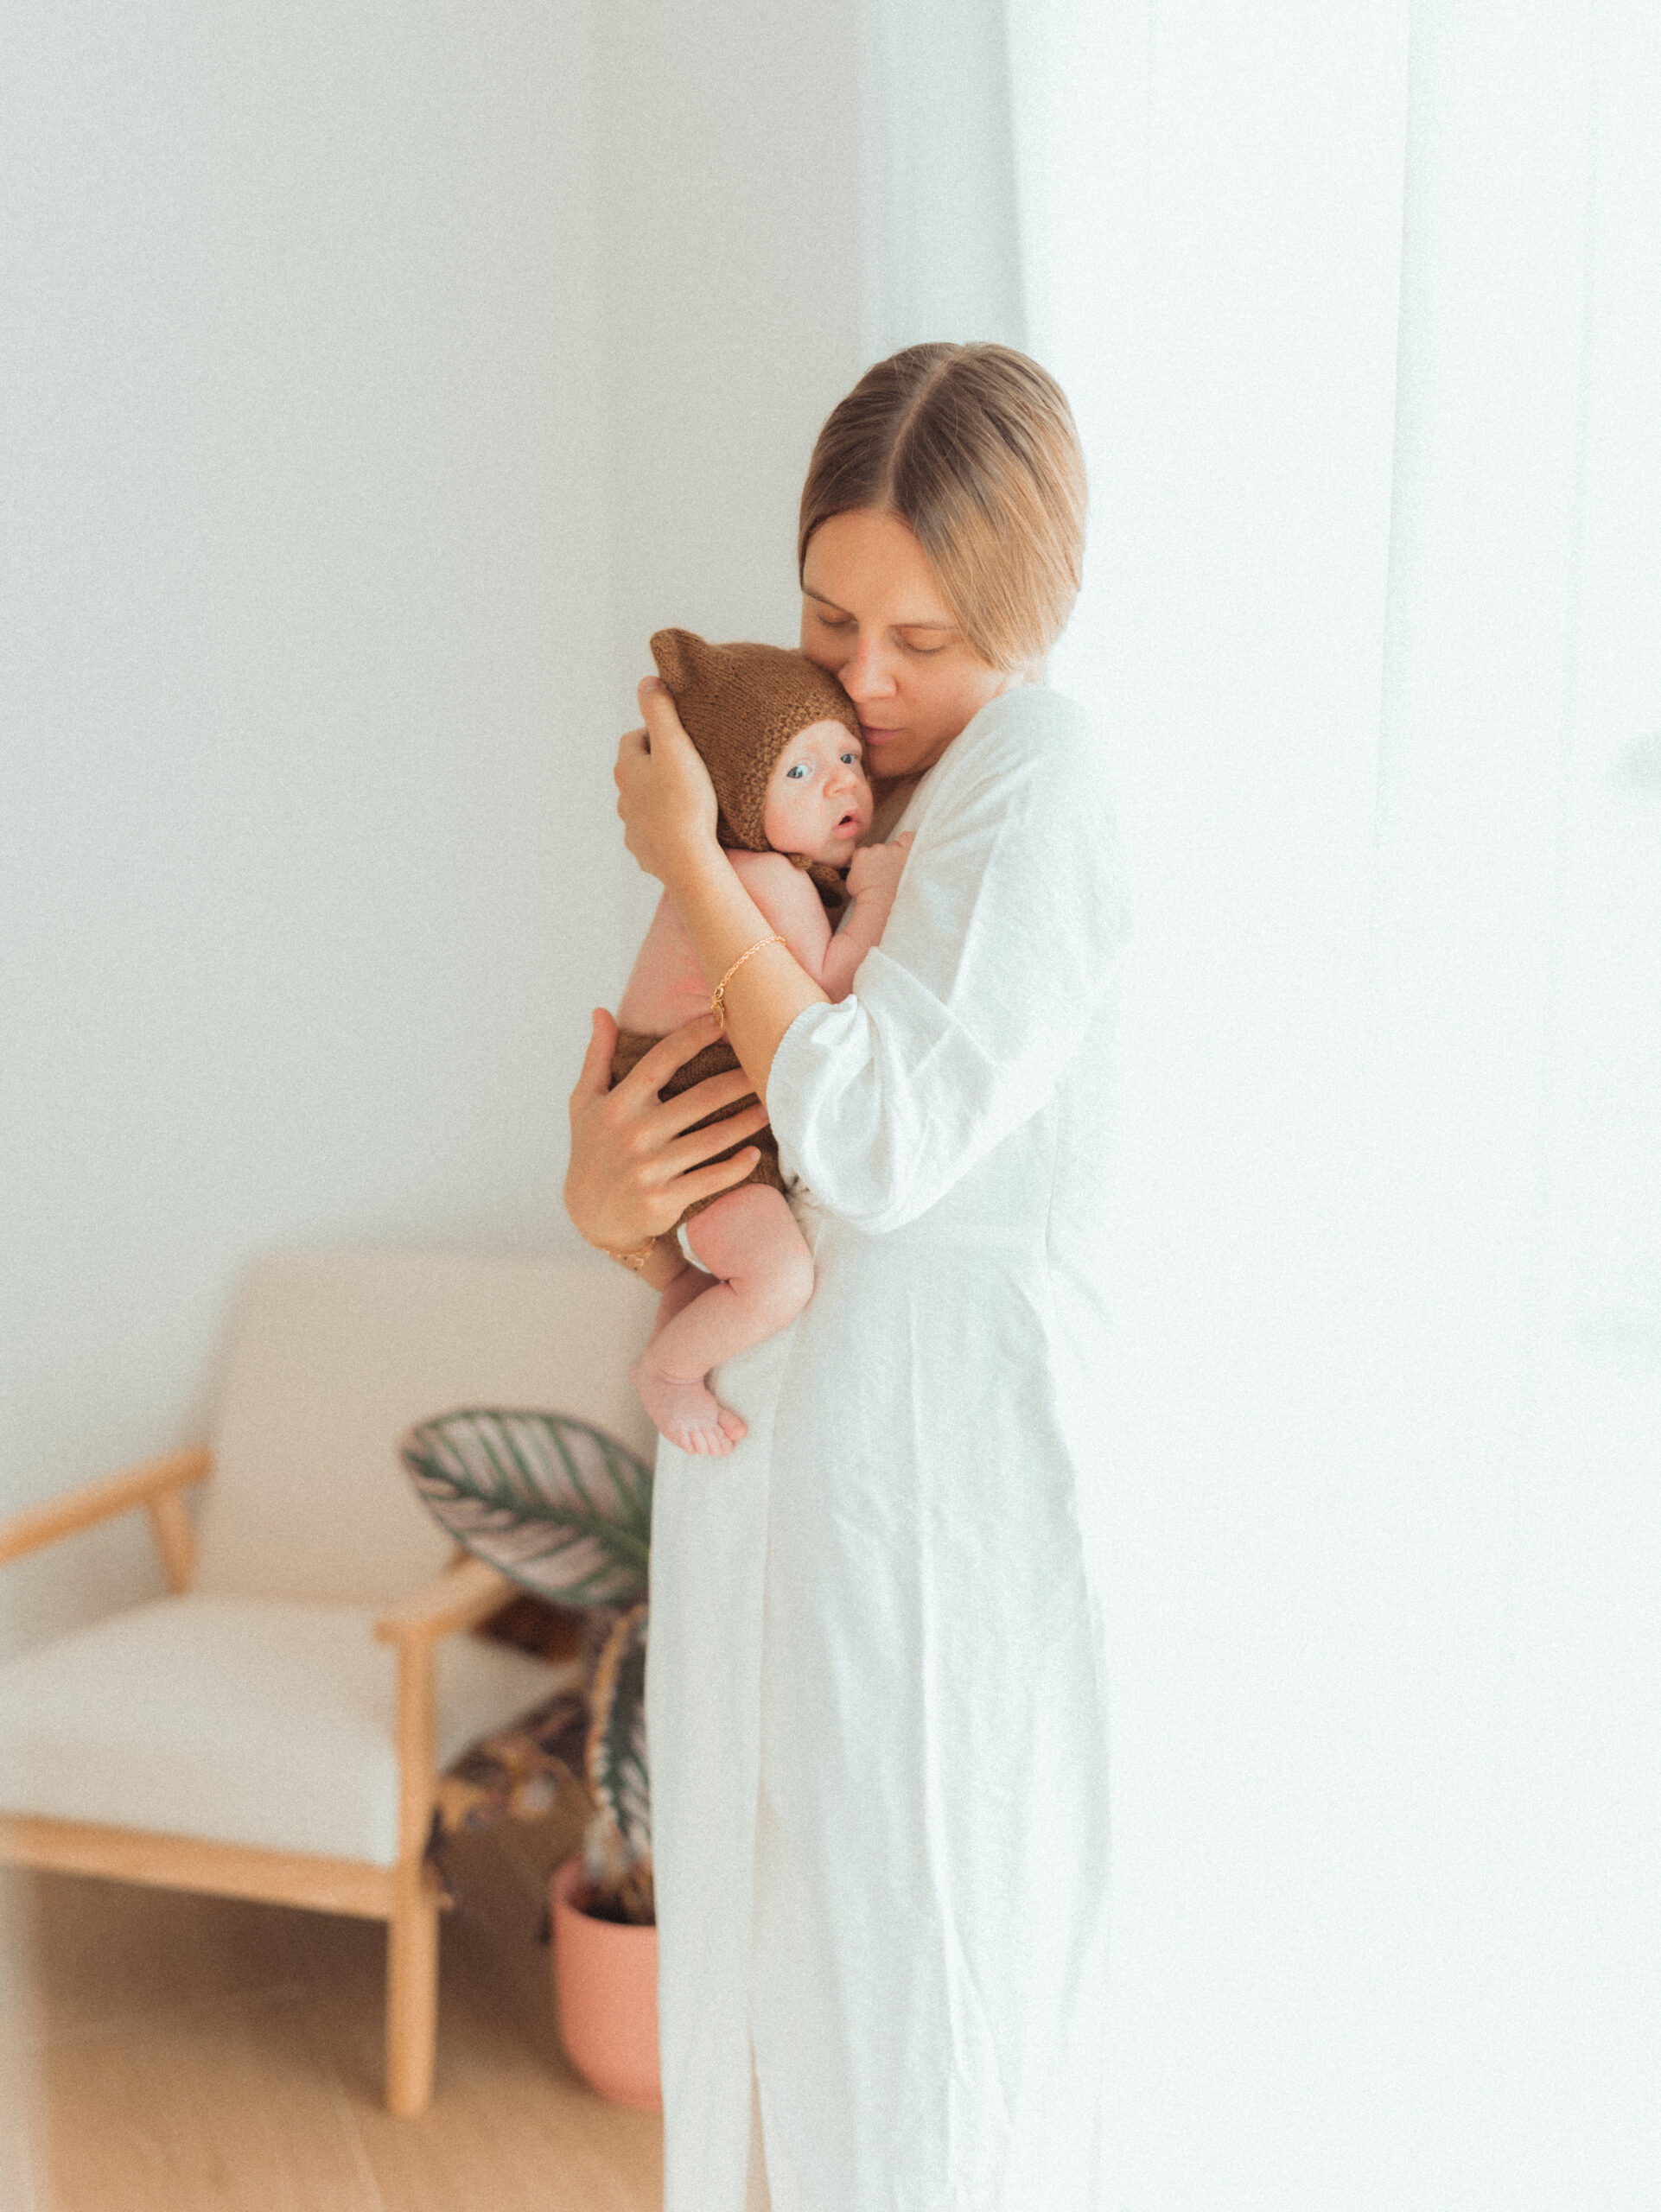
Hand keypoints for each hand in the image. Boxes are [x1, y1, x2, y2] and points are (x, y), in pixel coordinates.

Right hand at [564, 1008, 771, 1248]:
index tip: (722, 1021)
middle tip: (769, 1067)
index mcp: (618, 1104)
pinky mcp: (665, 1198)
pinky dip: (737, 1166)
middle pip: (700, 1098)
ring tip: (771, 1106)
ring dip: (747, 1121)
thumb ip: (598, 1056)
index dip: (693, 1037)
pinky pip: (711, 1179)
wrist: (590, 1216)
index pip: (661, 1061)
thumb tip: (601, 1011)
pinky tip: (756, 1153)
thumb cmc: (591, 1150)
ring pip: (713, 1138)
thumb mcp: (585, 1103)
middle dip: (739, 1080)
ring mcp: (650, 1168)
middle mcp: (634, 1134)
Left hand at [614, 678, 720, 885]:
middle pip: (639, 772)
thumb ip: (660, 710)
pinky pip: (653, 834)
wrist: (687, 860)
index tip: (682, 741)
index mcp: (626, 769)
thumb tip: (647, 681)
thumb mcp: (675, 745)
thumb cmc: (685, 801)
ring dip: (662, 799)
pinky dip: (666, 828)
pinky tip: (687, 830)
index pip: (635, 738)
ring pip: (645, 804)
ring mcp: (632, 828)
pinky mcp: (644, 851)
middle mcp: (622, 798)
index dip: (658, 735)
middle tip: (690, 769)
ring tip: (691, 800)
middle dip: (659, 767)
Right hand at [845, 831, 913, 915]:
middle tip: (885, 874)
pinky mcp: (906, 853)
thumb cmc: (866, 896)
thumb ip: (855, 869)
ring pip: (894, 846)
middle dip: (881, 860)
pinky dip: (906, 841)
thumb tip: (859, 865)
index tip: (872, 872)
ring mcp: (892, 850)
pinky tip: (906, 848)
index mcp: (862, 854)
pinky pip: (908, 838)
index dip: (868, 863)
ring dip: (894, 855)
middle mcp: (876, 848)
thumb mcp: (852, 882)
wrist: (881, 903)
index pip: (864, 853)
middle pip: (879, 849)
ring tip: (896, 870)